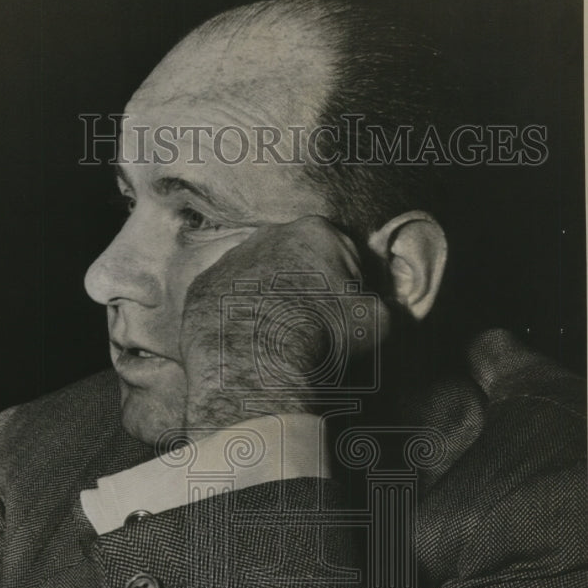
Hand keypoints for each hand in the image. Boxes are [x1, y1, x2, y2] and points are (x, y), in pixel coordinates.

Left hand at [180, 215, 366, 429]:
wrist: (255, 356)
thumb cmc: (322, 332)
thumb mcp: (375, 323)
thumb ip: (385, 310)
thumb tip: (384, 313)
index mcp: (317, 232)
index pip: (342, 256)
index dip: (349, 289)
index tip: (346, 318)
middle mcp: (269, 235)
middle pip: (296, 263)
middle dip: (305, 291)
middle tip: (312, 330)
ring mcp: (231, 259)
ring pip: (258, 280)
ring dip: (268, 302)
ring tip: (277, 340)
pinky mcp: (202, 287)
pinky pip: (225, 301)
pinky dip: (235, 318)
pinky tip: (246, 343)